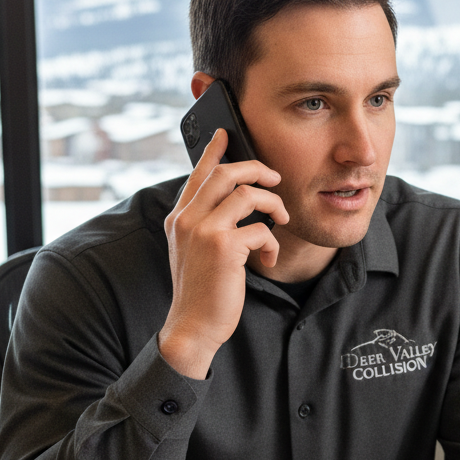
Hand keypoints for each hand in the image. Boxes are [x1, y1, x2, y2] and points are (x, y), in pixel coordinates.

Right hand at [158, 129, 289, 378]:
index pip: (198, 173)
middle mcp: (187, 218)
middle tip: (275, 178)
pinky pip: (261, 229)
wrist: (192, 326)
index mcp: (178, 217)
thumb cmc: (200, 291)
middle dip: (256, 169)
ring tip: (280, 220)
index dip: (214, 150)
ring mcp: (203, 231)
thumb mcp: (194, 252)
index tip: (226, 133)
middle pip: (225, 172)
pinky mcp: (224, 248)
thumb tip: (233, 204)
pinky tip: (269, 260)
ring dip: (273, 204)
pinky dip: (272, 243)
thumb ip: (204, 225)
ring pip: (247, 193)